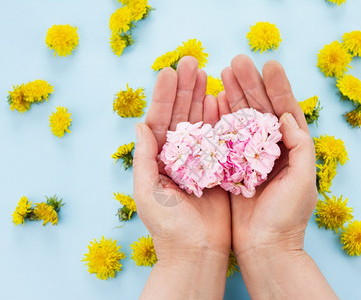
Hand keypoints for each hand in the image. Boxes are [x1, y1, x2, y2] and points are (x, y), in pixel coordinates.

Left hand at [133, 57, 229, 298]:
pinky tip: (220, 100)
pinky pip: (219, 138)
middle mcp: (179, 155)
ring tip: (207, 73)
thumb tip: (140, 124)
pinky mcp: (219, 167)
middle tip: (192, 61)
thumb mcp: (146, 191)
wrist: (197, 251)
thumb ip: (143, 157)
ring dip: (202, 97)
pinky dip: (219, 118)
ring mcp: (200, 159)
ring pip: (200, 121)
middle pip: (181, 114)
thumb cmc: (167, 226)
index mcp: (158, 158)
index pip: (160, 119)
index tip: (169, 70)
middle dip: (185, 88)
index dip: (164, 95)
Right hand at [219, 54, 316, 255]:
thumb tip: (285, 116)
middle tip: (236, 61)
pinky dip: (220, 119)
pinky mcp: (233, 166)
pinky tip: (212, 101)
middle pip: (261, 109)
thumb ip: (300, 147)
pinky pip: (226, 138)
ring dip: (233, 96)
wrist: (264, 248)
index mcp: (293, 149)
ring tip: (222, 73)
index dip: (278, 87)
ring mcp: (251, 156)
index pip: (286, 110)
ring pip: (242, 119)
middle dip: (250, 84)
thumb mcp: (303, 181)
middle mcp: (272, 149)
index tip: (267, 64)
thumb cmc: (288, 218)